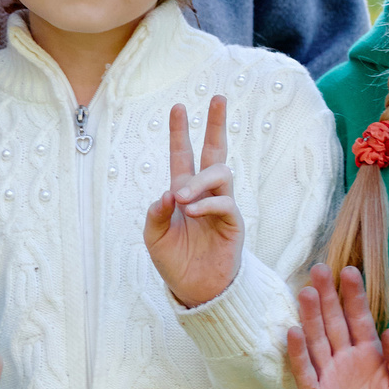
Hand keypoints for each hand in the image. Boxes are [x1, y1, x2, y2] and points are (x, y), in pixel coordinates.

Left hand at [143, 95, 240, 305]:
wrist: (195, 290)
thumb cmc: (175, 262)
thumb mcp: (154, 236)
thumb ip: (156, 213)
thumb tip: (168, 193)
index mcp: (183, 193)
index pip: (182, 156)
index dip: (180, 133)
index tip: (178, 107)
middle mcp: (204, 194)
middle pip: (214, 151)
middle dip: (216, 124)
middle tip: (218, 98)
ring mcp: (221, 206)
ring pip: (220, 173)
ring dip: (199, 181)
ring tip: (182, 197)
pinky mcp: (233, 223)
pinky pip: (225, 202)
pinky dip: (207, 203)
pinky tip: (191, 210)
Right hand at [285, 263, 388, 388]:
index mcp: (369, 354)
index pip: (358, 318)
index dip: (353, 296)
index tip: (349, 271)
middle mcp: (345, 359)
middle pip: (333, 322)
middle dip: (326, 297)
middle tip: (319, 269)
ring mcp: (328, 376)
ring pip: (316, 340)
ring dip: (310, 317)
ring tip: (305, 292)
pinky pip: (304, 371)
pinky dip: (298, 353)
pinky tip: (293, 332)